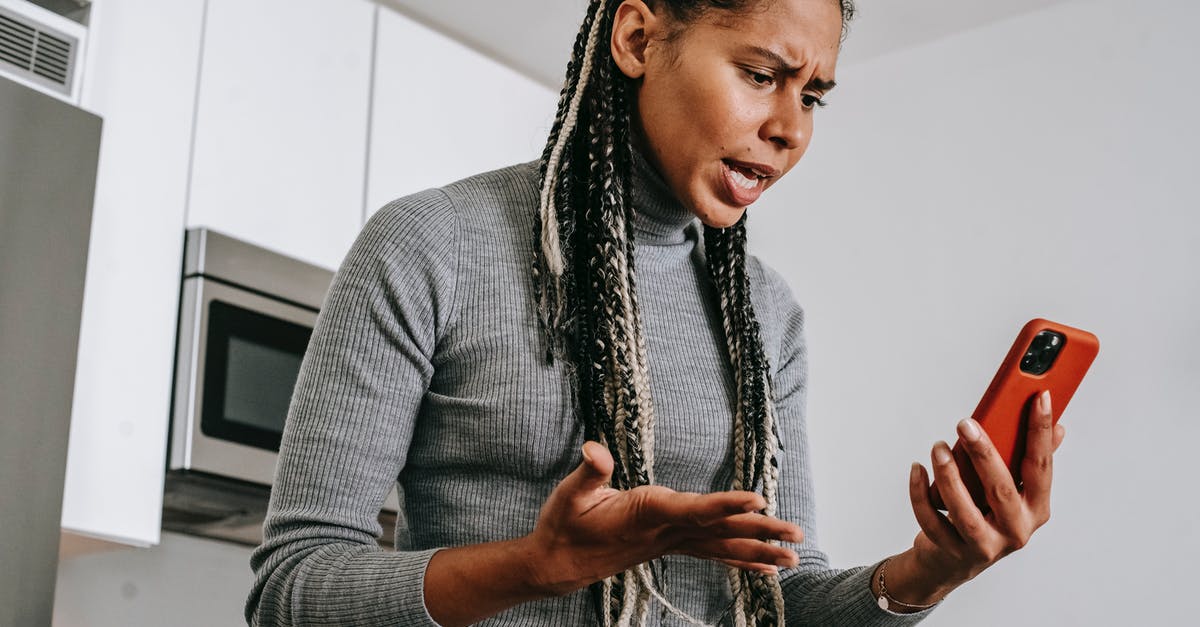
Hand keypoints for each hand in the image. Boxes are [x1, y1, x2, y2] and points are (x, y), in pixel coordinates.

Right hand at [521, 441, 802, 596]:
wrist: (558, 565)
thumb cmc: (563, 526)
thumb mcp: (568, 496)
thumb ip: (588, 472)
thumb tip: (594, 448)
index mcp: (645, 514)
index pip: (693, 510)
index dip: (726, 505)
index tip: (758, 500)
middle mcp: (664, 532)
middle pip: (719, 530)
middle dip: (760, 531)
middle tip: (797, 535)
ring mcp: (669, 543)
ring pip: (721, 546)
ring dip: (759, 550)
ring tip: (794, 558)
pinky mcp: (669, 546)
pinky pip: (712, 554)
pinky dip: (740, 560)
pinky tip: (765, 568)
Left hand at [907, 390, 1065, 587]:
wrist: (953, 561)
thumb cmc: (986, 516)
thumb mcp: (1014, 490)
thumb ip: (1031, 460)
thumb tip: (1057, 427)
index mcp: (1035, 509)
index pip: (1041, 466)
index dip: (1040, 432)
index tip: (1039, 398)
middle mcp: (1015, 530)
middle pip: (1002, 491)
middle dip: (984, 455)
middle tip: (965, 424)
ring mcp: (984, 545)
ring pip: (965, 512)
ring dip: (949, 476)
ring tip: (938, 448)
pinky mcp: (952, 552)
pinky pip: (932, 521)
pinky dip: (920, 494)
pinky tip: (917, 469)